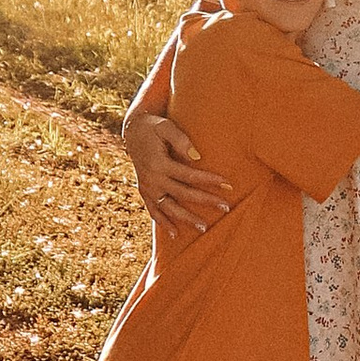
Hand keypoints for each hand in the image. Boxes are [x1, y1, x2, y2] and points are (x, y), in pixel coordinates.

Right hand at [124, 113, 229, 233]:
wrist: (132, 131)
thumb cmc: (154, 127)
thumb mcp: (165, 126)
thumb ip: (181, 140)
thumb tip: (197, 157)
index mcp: (159, 164)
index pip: (189, 175)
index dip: (209, 180)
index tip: (228, 185)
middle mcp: (152, 179)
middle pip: (183, 194)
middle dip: (206, 201)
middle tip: (226, 207)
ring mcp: (147, 188)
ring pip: (169, 208)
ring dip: (186, 219)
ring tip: (204, 228)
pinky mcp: (144, 191)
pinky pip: (153, 211)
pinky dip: (163, 223)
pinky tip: (175, 234)